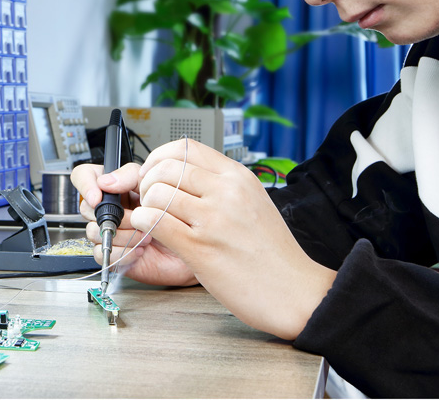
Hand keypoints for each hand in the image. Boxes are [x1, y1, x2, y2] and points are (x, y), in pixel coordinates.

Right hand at [71, 162, 196, 286]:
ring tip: (143, 233)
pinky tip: (139, 248)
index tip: (98, 196)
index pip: (84, 176)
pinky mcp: (113, 253)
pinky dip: (123, 252)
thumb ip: (130, 176)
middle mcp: (108, 208)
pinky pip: (103, 253)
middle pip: (86, 208)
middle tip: (135, 217)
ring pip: (94, 232)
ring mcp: (109, 231)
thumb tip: (105, 181)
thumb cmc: (173, 211)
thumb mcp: (152, 184)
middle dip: (113, 215)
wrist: (189, 242)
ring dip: (122, 234)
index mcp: (114, 187)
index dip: (86, 185)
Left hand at [133, 138, 335, 339]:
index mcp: (237, 177)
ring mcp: (213, 219)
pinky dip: (143, 223)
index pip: (185, 147)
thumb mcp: (253, 202)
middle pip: (166, 168)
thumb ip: (221, 185)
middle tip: (149, 199)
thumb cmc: (272, 253)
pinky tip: (150, 231)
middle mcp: (226, 192)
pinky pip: (155, 221)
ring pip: (157, 193)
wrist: (294, 291)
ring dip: (145, 205)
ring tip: (152, 218)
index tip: (155, 173)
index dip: (160, 158)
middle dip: (148, 182)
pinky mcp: (200, 248)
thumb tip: (186, 175)